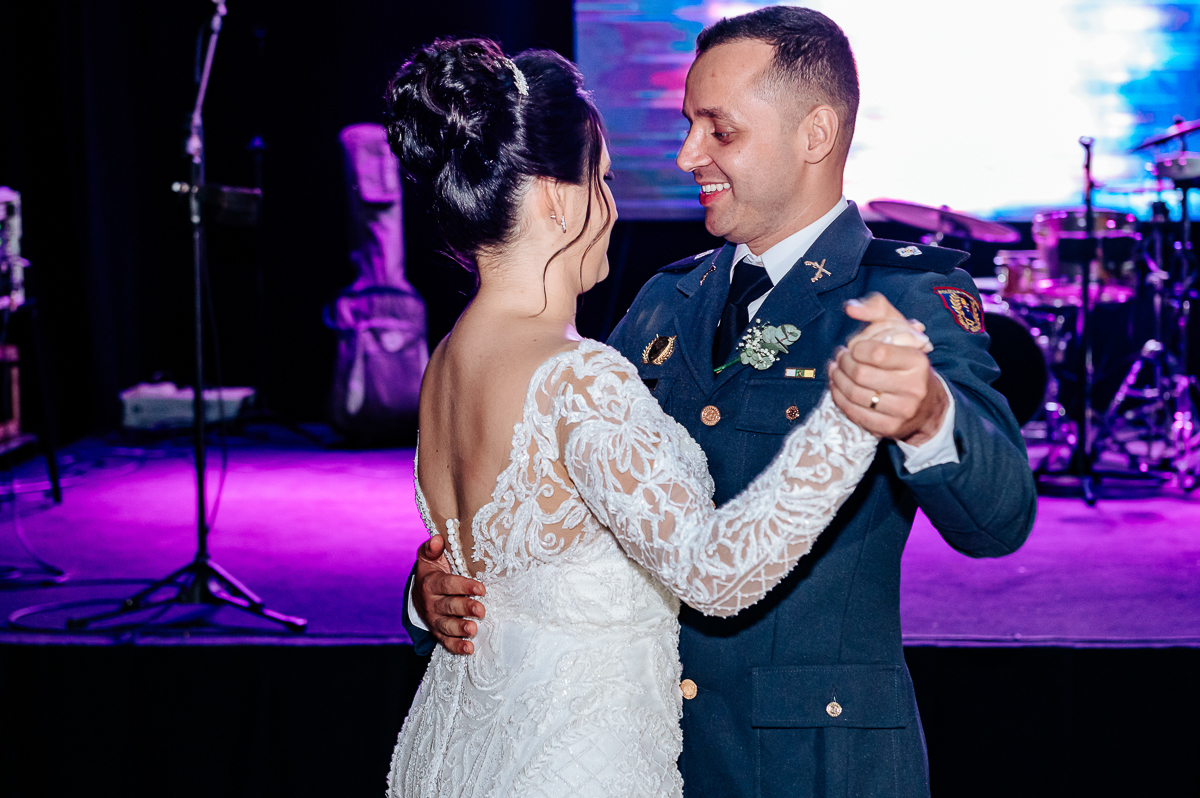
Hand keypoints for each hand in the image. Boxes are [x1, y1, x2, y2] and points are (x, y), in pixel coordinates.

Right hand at [412, 534, 486, 654]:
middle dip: (465, 609)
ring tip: (473, 630)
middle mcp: (431, 603)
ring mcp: (434, 619)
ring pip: (446, 626)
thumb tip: (437, 538)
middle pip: (449, 606)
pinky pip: (445, 641)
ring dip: (460, 629)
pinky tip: (469, 649)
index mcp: (431, 583)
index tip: (481, 588)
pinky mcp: (438, 632)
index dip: (464, 586)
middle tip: (481, 610)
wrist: (419, 594)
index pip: (448, 585)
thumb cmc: (432, 572)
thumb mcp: (429, 558)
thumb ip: (432, 548)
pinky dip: (456, 647)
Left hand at [828, 293, 948, 444]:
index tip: (852, 347)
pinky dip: (840, 399)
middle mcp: (914, 387)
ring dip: (836, 381)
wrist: (928, 406)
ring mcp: (903, 410)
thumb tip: (850, 307)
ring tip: (834, 371)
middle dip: (842, 364)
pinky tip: (837, 389)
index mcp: (918, 361)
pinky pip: (855, 413)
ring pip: (855, 394)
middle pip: (861, 374)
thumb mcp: (901, 331)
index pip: (878, 352)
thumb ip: (878, 310)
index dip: (856, 349)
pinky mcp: (890, 428)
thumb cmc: (907, 364)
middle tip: (838, 359)